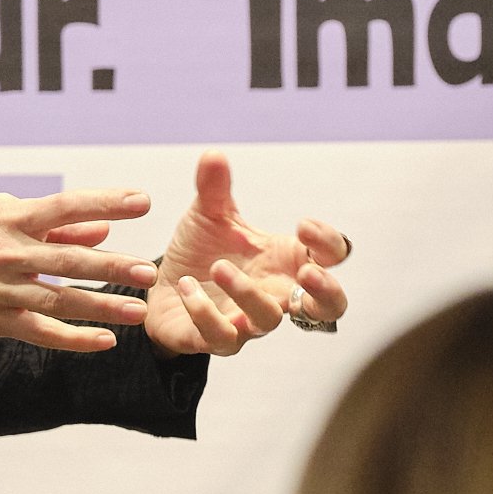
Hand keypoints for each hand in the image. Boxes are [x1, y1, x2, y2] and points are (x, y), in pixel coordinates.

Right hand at [0, 190, 154, 355]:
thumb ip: (50, 225)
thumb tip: (99, 230)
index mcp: (9, 218)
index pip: (67, 206)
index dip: (106, 203)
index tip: (142, 201)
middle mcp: (9, 253)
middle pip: (69, 261)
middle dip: (111, 267)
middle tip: (147, 272)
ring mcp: (2, 290)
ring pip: (60, 301)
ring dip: (101, 307)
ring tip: (137, 311)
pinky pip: (40, 334)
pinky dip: (73, 340)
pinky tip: (104, 342)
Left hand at [136, 154, 355, 359]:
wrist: (162, 289)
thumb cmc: (199, 253)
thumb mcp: (207, 216)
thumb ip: (214, 190)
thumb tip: (213, 154)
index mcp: (284, 260)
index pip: (330, 257)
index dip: (328, 243)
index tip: (303, 225)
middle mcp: (276, 293)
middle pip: (328, 308)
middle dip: (326, 292)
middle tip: (308, 272)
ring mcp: (249, 321)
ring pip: (268, 319)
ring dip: (247, 293)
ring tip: (218, 267)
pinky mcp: (216, 339)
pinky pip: (222, 337)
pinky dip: (204, 313)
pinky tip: (186, 287)